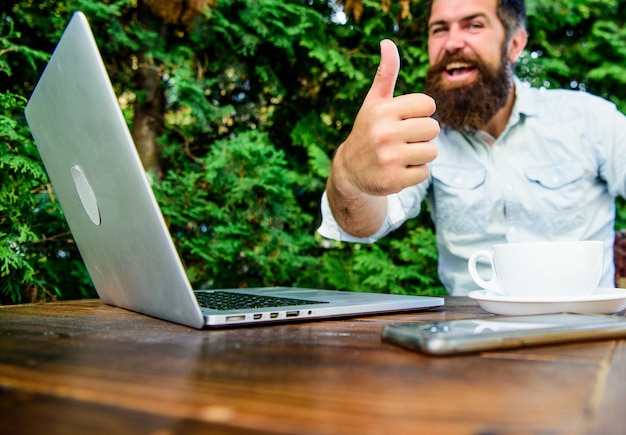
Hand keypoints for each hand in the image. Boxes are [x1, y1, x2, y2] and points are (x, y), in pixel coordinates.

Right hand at [331, 39, 438, 197]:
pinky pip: (424, 172)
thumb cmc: (368, 130)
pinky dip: (415, 172)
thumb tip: (387, 42)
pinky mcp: (394, 180)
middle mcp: (385, 133)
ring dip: (420, 154)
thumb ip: (385, 73)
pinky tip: (398, 169)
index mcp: (384, 110)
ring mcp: (389, 158)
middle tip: (403, 140)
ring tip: (401, 155)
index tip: (404, 120)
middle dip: (422, 135)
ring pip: (432, 151)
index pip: (428, 105)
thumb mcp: (374, 102)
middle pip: (433, 129)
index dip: (420, 113)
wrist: (349, 170)